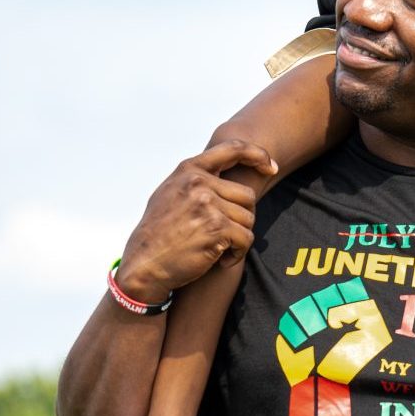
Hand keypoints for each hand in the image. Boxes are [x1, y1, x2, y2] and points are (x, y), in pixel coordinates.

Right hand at [115, 141, 278, 300]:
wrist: (143, 266)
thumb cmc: (160, 233)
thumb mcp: (171, 194)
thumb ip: (197, 180)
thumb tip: (229, 165)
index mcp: (189, 170)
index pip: (233, 149)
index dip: (258, 155)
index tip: (270, 166)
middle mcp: (198, 183)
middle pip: (247, 196)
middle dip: (241, 217)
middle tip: (222, 235)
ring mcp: (207, 204)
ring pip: (248, 218)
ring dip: (238, 238)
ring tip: (217, 247)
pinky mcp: (216, 227)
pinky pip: (246, 238)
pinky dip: (238, 253)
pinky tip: (221, 260)